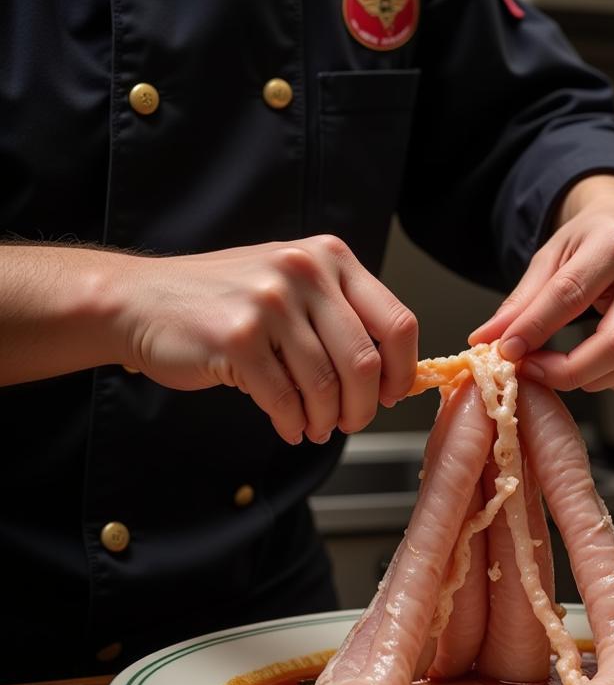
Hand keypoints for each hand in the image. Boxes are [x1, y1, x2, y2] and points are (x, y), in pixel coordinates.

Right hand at [116, 235, 417, 443]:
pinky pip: (285, 399)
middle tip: (350, 422)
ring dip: (324, 419)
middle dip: (362, 406)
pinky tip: (289, 426)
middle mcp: (305, 272)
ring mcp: (270, 303)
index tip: (391, 395)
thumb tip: (389, 377)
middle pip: (364, 362)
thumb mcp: (293, 285)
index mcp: (330, 257)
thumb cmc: (224, 299)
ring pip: (325, 386)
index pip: (397, 322)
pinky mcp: (238, 338)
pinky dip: (293, 423)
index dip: (401, 370)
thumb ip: (341, 317)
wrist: (141, 301)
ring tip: (314, 427)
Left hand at [469, 176, 613, 392]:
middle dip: (567, 371)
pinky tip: (596, 369)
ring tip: (560, 369)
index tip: (507, 353)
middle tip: (535, 373)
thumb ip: (521, 302)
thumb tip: (486, 341)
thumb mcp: (551, 257)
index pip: (571, 296)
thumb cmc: (593, 240)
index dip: (535, 330)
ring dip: (589, 380)